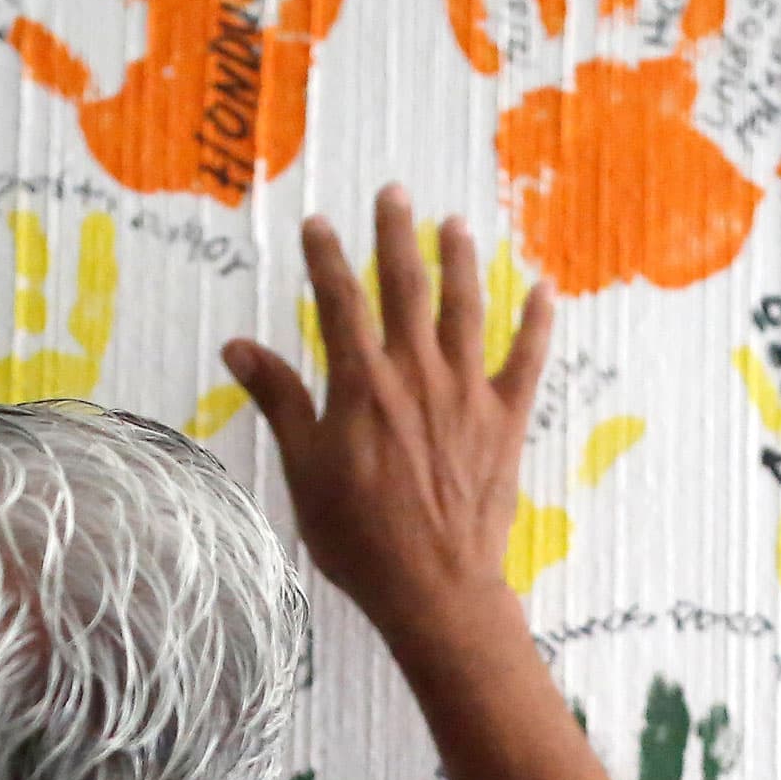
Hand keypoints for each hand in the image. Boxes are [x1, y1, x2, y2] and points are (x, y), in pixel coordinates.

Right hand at [222, 186, 554, 645]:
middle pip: (406, 286)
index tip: (318, 224)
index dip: (326, 257)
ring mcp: (467, 393)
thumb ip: (279, 400)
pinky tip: (543, 289)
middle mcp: (417, 374)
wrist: (434, 586)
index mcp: (362, 384)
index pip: (340, 300)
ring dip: (460, 261)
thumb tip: (237, 347)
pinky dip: (536, 322)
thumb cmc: (357, 537)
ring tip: (455, 224)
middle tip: (394, 193)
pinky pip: (527, 359)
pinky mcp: (506, 419)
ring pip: (466, 308)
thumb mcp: (303, 469)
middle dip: (397, 235)